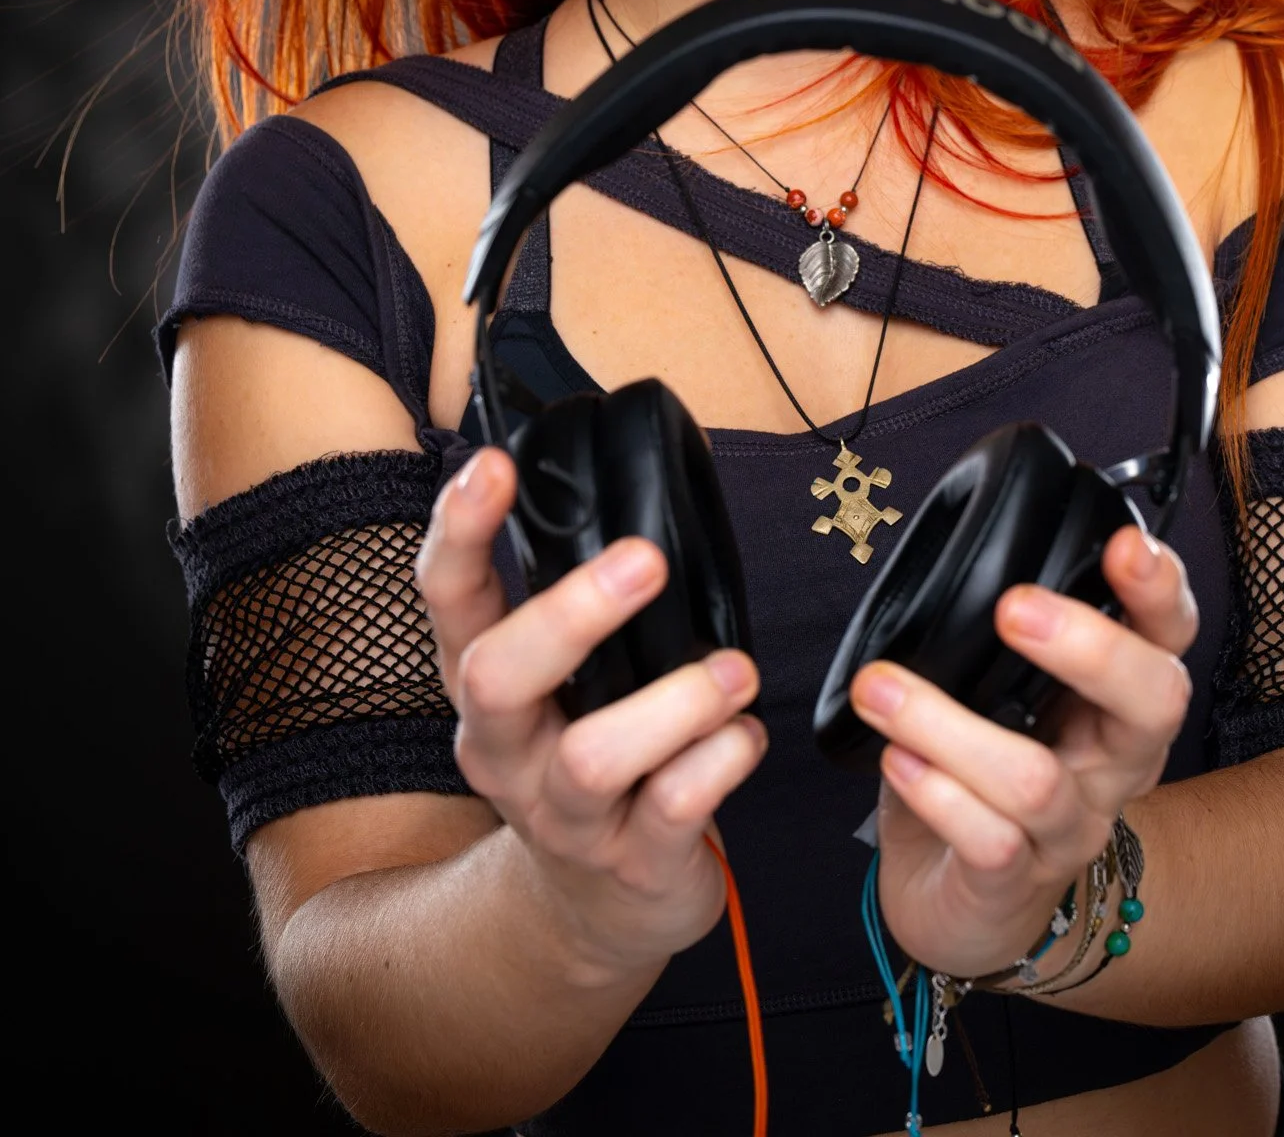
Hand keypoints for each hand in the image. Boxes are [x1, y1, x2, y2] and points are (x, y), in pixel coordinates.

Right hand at [415, 447, 767, 981]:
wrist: (594, 910)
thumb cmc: (590, 752)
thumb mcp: (564, 681)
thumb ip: (581, 604)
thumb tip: (638, 489)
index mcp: (484, 680)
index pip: (446, 596)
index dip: (460, 529)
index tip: (495, 465)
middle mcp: (505, 746)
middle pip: (496, 676)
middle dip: (569, 613)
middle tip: (643, 560)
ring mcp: (561, 814)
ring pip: (591, 756)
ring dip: (675, 702)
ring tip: (736, 672)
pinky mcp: (628, 864)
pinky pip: (670, 810)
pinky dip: (720, 761)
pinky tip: (745, 735)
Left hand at [849, 523, 1196, 977]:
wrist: (963, 906)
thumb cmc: (978, 776)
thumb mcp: (994, 695)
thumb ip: (989, 637)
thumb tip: (946, 558)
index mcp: (1114, 702)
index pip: (1167, 638)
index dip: (1160, 590)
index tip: (1123, 544)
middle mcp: (1113, 763)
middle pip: (1154, 702)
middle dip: (1092, 647)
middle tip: (1015, 609)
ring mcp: (1069, 830)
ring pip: (1037, 780)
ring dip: (946, 724)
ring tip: (879, 688)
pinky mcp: (1014, 886)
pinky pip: (990, 841)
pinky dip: (936, 794)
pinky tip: (896, 760)